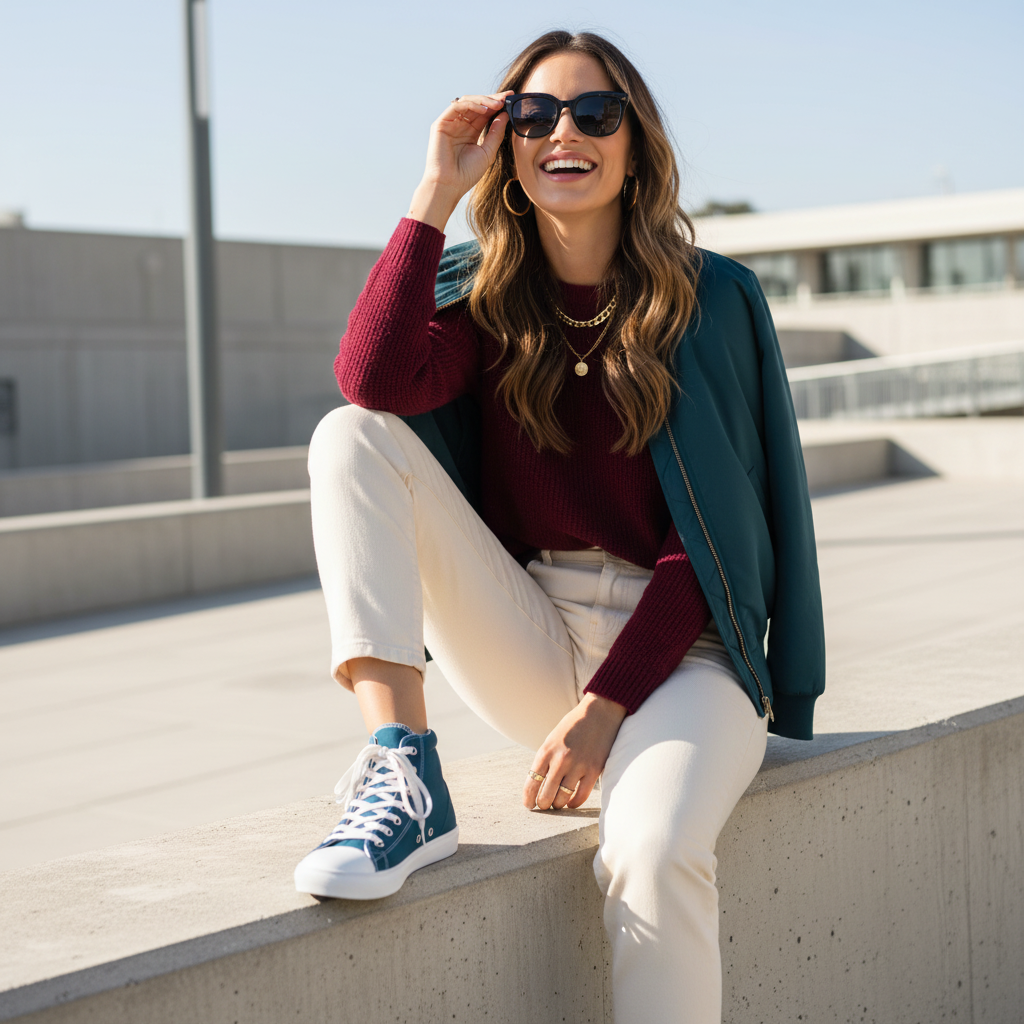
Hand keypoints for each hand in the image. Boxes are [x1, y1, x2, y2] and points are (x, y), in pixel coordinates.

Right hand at [408, 92, 510, 231]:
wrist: (449, 186)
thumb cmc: (466, 174)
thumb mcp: (487, 152)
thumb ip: (496, 133)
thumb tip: (505, 114)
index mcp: (470, 132)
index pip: (485, 113)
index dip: (497, 105)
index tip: (512, 99)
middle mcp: (460, 125)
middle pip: (477, 105)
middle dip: (493, 99)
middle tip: (507, 97)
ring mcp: (450, 123)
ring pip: (467, 102)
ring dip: (484, 100)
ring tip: (498, 104)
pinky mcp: (441, 123)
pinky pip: (457, 106)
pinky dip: (471, 105)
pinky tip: (485, 109)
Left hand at [524, 694, 627, 810]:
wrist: (599, 712)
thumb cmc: (573, 726)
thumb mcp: (552, 739)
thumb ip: (546, 760)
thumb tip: (538, 785)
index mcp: (546, 750)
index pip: (532, 782)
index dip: (528, 798)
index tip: (528, 805)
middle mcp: (560, 759)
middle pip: (546, 794)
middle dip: (542, 804)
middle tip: (544, 806)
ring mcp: (578, 765)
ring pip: (562, 798)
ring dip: (558, 805)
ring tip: (557, 804)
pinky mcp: (594, 769)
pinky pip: (581, 796)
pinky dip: (574, 803)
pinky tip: (571, 803)